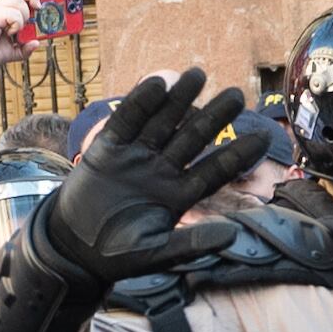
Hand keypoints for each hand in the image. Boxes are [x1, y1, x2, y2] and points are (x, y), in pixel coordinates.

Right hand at [0, 0, 46, 72]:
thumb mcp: (11, 53)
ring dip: (23, 15)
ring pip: (17, 0)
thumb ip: (24, 49)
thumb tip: (36, 43)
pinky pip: (12, 13)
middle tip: (38, 8)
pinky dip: (16, 23)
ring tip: (19, 28)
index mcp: (2, 12)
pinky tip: (10, 32)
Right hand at [41, 70, 263, 281]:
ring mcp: (136, 157)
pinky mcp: (109, 149)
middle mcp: (161, 171)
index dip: (237, 155)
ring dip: (180, 100)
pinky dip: (141, 103)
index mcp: (178, 195)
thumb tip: (232, 236)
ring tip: (197, 75)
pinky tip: (158, 84)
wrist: (70, 249)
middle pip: (193, 138)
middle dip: (213, 116)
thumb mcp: (155, 254)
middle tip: (235, 95)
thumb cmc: (115, 256)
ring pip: (163, 123)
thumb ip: (191, 244)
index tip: (262, 138)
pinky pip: (128, 122)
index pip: (214, 171)